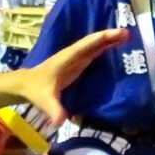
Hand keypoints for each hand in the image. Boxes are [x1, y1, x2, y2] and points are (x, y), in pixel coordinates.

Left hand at [9, 25, 129, 128]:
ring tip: (127, 36)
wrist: (26, 85)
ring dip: (109, 40)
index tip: (117, 33)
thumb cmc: (36, 90)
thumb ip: (53, 109)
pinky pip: (94, 53)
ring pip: (95, 45)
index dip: (102, 38)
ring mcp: (75, 58)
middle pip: (93, 42)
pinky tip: (115, 46)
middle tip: (128, 33)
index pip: (86, 45)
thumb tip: (60, 121)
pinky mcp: (77, 64)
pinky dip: (104, 48)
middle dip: (110, 37)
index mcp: (67, 58)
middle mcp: (73, 54)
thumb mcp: (45, 100)